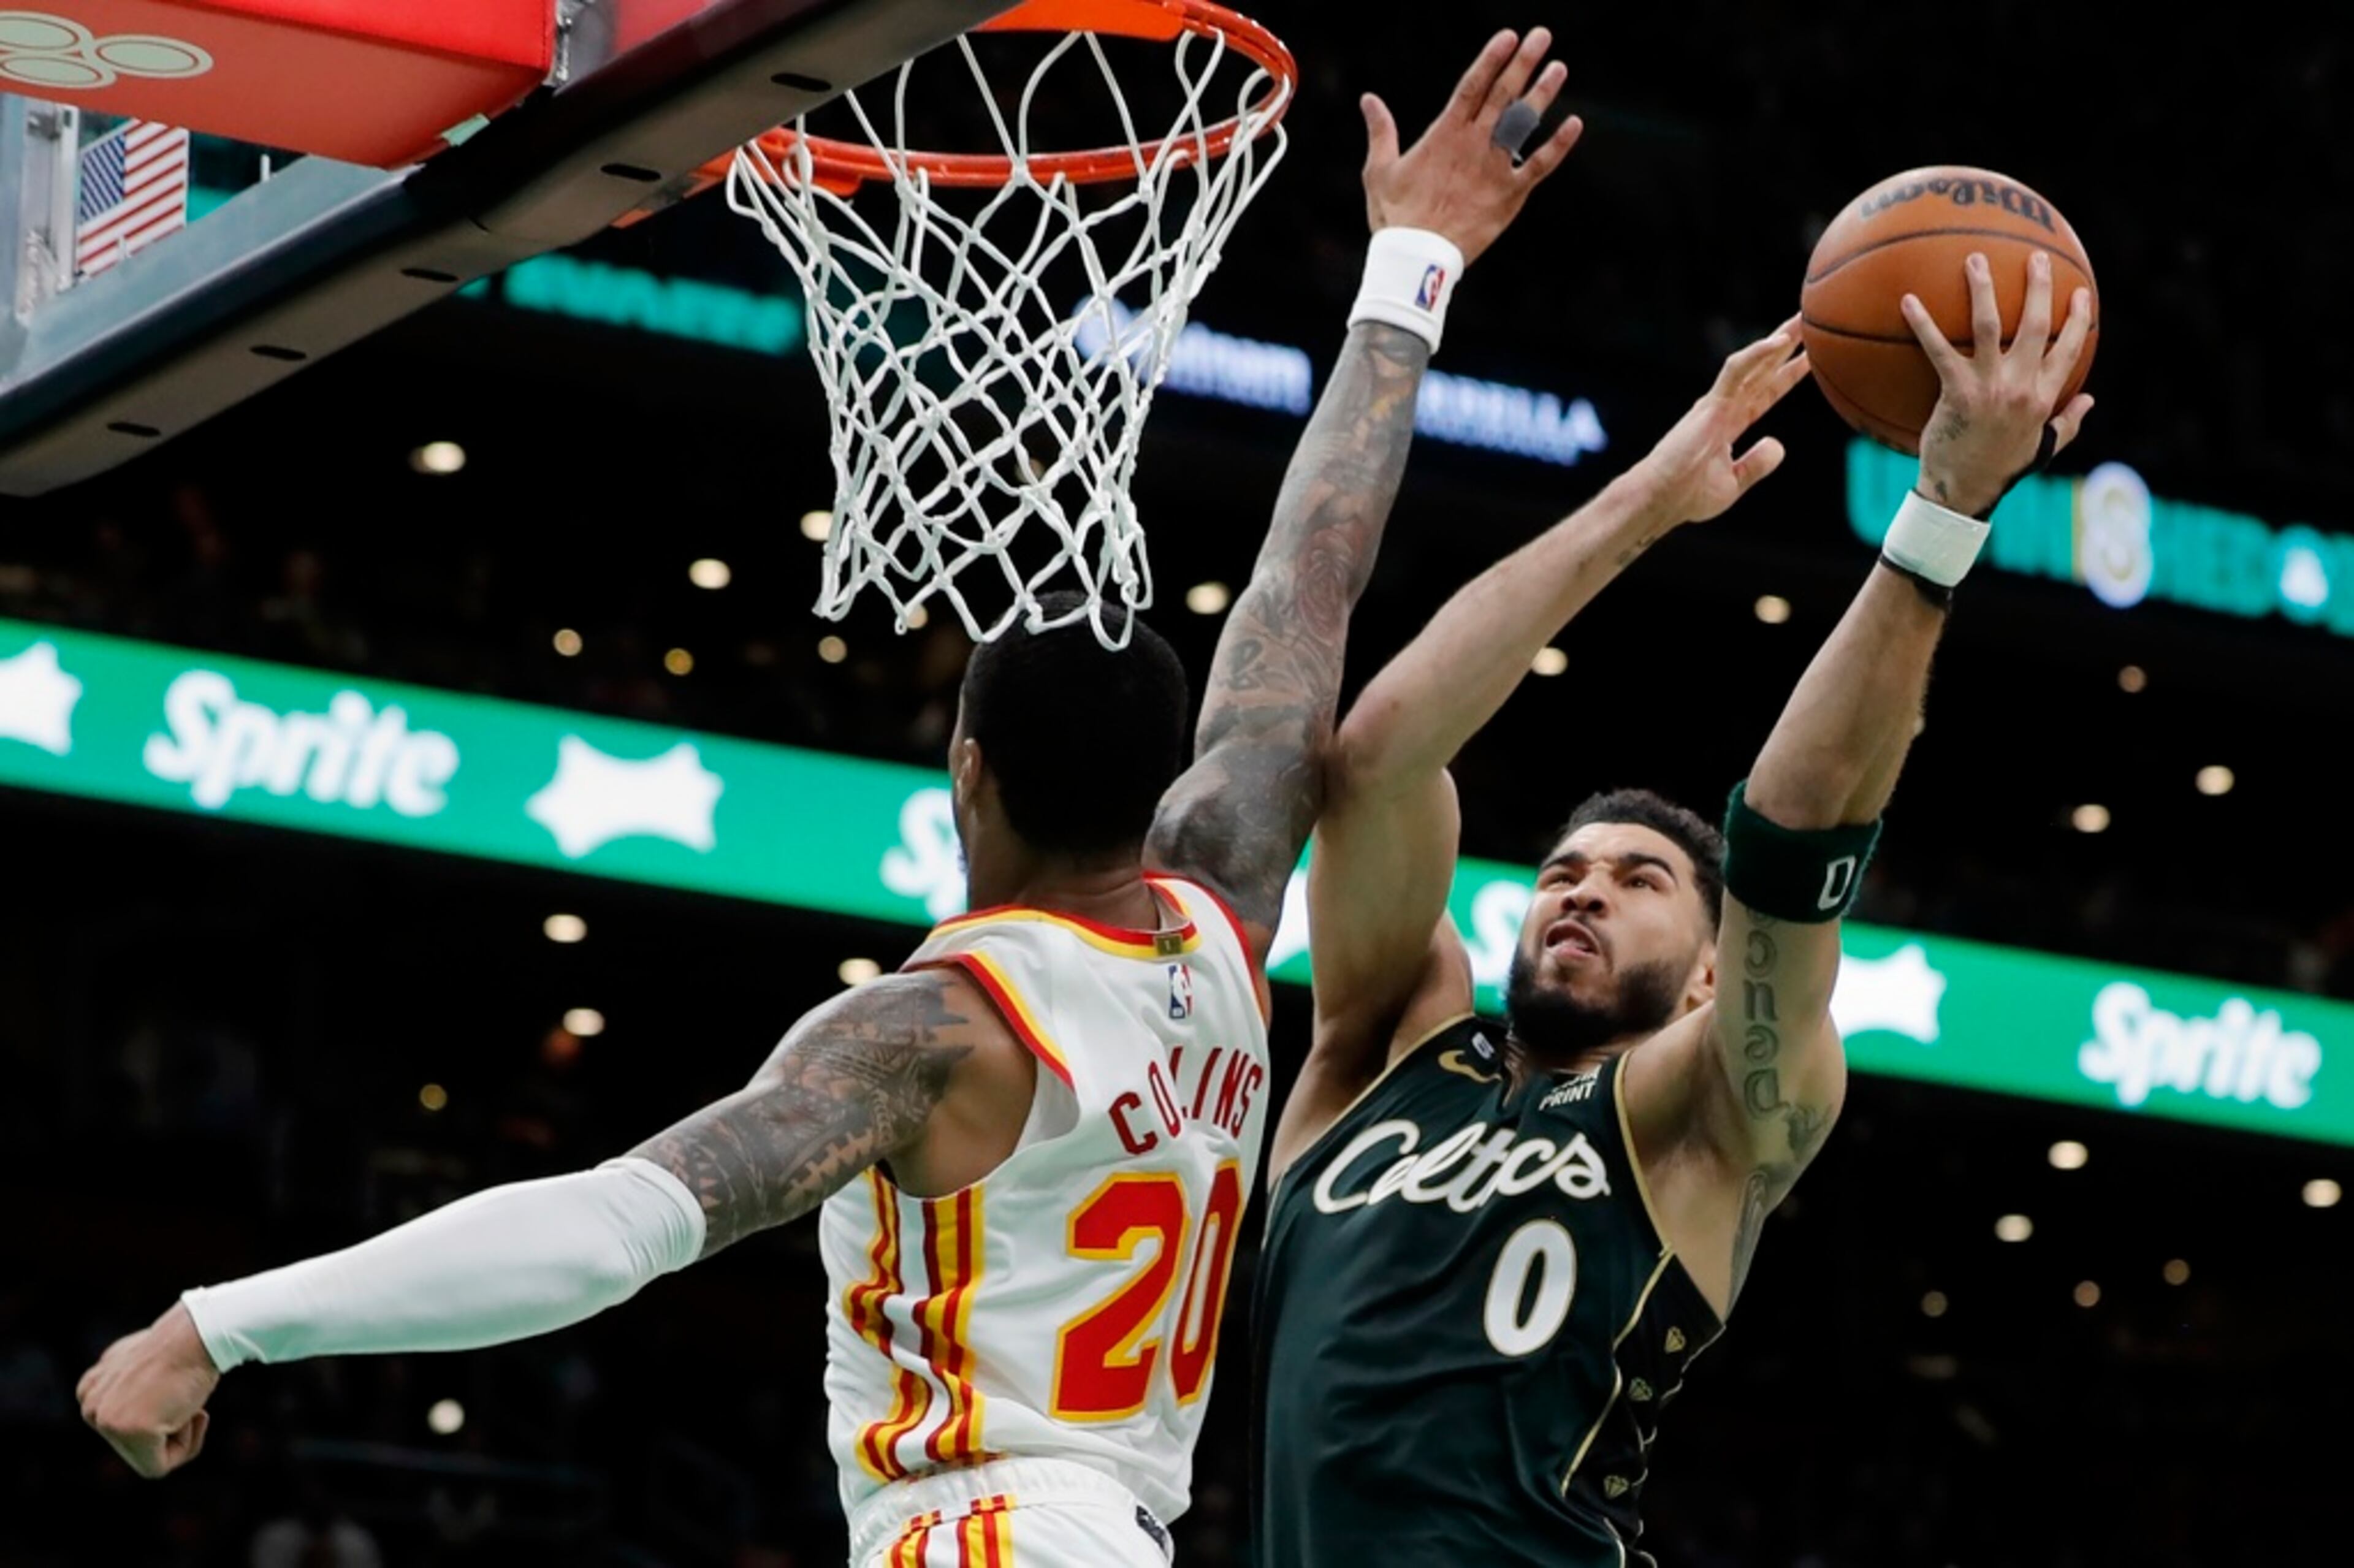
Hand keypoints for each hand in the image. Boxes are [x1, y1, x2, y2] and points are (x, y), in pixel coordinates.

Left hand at [77, 1302, 219, 1478]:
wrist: (199, 1332)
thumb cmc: (186, 1347)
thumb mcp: (147, 1364)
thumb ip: (132, 1385)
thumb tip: (141, 1401)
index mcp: (91, 1389)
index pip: (127, 1429)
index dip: (162, 1417)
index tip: (177, 1388)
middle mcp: (91, 1406)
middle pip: (135, 1446)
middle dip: (168, 1429)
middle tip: (184, 1395)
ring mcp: (106, 1420)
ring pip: (147, 1459)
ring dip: (179, 1436)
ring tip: (185, 1402)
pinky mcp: (128, 1430)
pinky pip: (159, 1467)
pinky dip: (186, 1448)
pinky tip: (193, 1414)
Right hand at [1360, 28, 1583, 266]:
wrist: (1417, 258)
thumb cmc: (1396, 217)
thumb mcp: (1379, 170)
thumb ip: (1380, 131)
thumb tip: (1368, 99)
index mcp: (1444, 135)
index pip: (1472, 86)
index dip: (1492, 59)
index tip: (1509, 36)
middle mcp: (1474, 144)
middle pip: (1503, 95)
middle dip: (1523, 62)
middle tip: (1542, 36)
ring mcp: (1495, 168)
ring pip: (1524, 122)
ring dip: (1543, 93)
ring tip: (1558, 67)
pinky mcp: (1510, 194)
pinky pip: (1540, 165)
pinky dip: (1558, 145)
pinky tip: (1574, 123)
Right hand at [1625, 315, 1813, 524]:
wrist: (1661, 499)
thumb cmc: (1687, 495)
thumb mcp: (1734, 482)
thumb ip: (1757, 464)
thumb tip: (1777, 445)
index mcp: (1729, 423)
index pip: (1766, 393)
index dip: (1788, 376)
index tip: (1811, 358)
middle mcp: (1724, 407)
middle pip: (1762, 370)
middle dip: (1786, 346)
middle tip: (1809, 321)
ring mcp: (1717, 402)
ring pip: (1753, 362)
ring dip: (1777, 340)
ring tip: (1801, 320)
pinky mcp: (1711, 403)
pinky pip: (1736, 370)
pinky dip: (1757, 354)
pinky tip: (1780, 342)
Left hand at [1903, 251, 2095, 516]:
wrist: (1963, 493)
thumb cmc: (1999, 469)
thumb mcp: (2041, 448)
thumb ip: (2067, 422)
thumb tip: (2090, 399)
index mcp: (2043, 398)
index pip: (2070, 350)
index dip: (2078, 319)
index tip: (2081, 292)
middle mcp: (2020, 387)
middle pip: (2036, 327)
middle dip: (2039, 288)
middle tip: (2035, 256)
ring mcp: (1988, 388)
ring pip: (1990, 327)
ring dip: (1983, 290)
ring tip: (1974, 259)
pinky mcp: (1956, 393)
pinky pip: (1938, 350)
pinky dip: (1922, 324)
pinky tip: (1908, 299)